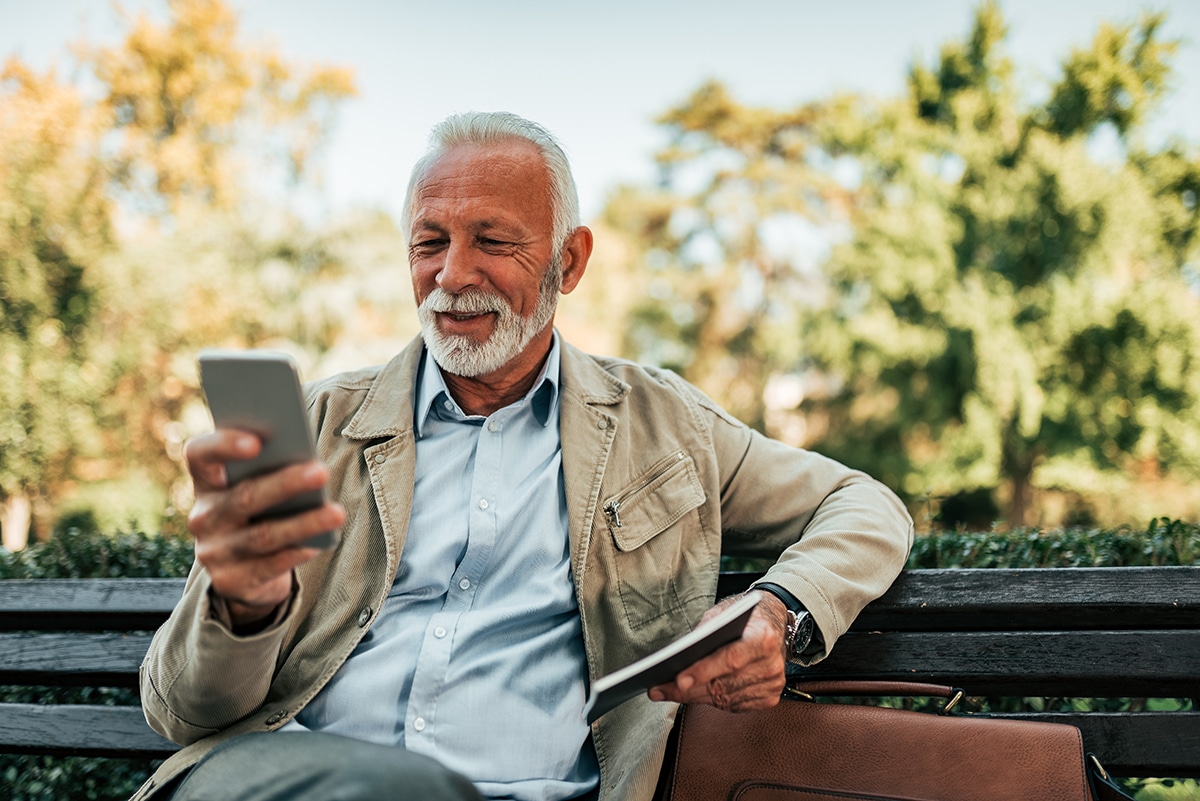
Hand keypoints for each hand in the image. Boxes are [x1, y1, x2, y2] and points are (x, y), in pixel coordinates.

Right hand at [185, 430, 344, 628]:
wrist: (245, 572)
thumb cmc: (261, 513)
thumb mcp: (258, 488)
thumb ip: (270, 470)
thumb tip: (308, 461)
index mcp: (206, 482)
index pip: (200, 455)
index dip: (223, 446)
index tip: (256, 442)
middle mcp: (203, 516)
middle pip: (244, 497)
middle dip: (286, 484)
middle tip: (321, 471)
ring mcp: (214, 552)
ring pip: (263, 535)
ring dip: (304, 523)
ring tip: (336, 513)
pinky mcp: (230, 581)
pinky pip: (270, 566)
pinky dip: (297, 552)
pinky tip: (320, 543)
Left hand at [647, 591, 788, 711]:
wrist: (774, 624)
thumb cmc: (746, 617)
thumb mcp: (724, 612)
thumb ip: (705, 632)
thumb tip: (679, 656)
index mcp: (763, 637)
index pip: (730, 659)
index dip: (703, 671)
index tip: (678, 680)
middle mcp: (771, 664)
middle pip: (724, 684)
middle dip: (687, 690)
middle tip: (658, 690)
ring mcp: (772, 684)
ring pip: (725, 699)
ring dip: (695, 697)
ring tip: (668, 692)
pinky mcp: (769, 697)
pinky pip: (733, 706)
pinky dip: (711, 701)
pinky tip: (693, 695)